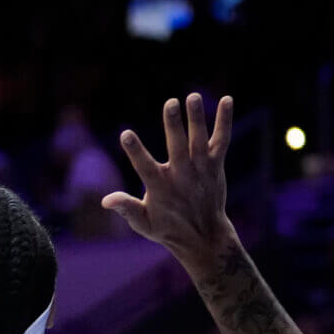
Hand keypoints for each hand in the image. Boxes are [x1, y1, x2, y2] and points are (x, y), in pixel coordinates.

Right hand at [102, 92, 235, 257]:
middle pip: (178, 148)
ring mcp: (201, 170)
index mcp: (161, 189)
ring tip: (193, 96)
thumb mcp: (143, 223)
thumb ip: (127, 209)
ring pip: (200, 141)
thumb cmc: (167, 228)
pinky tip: (227, 99)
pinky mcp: (215, 165)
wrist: (205, 236)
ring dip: (197, 118)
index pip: (145, 168)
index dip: (135, 152)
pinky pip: (222, 140)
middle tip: (170, 103)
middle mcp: (183, 177)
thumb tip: (106, 200)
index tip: (126, 134)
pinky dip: (225, 121)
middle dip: (174, 126)